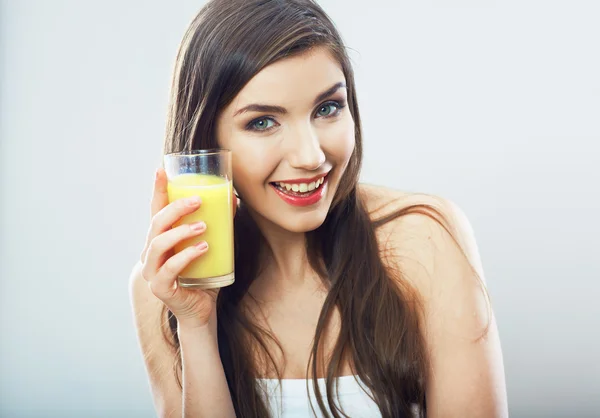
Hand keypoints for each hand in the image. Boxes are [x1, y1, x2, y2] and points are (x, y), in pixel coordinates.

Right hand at [139, 168, 235, 328]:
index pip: (156, 210)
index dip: (157, 190)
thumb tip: (232, 199)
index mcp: (160, 239)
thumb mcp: (212, 246)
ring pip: (158, 244)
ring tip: (203, 226)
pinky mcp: (160, 288)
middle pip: (156, 223)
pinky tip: (203, 248)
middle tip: (198, 200)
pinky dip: (187, 256)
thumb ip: (217, 225)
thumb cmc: (205, 276)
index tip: (161, 170)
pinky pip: (170, 269)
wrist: (203, 311)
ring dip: (181, 231)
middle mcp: (151, 253)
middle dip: (176, 207)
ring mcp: (152, 271)